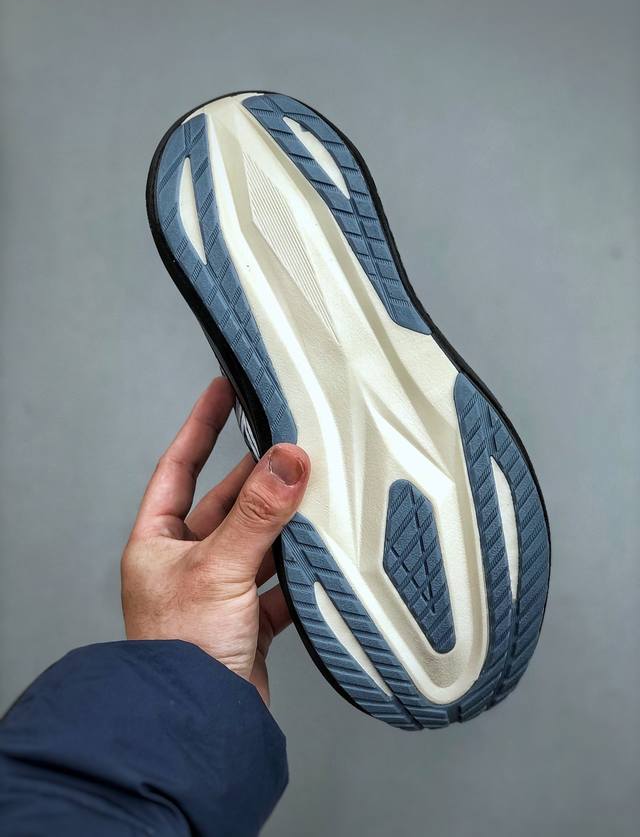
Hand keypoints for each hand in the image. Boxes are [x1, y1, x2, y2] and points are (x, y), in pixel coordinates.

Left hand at [121, 377, 309, 704]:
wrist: (195, 727)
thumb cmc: (178, 654)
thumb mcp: (218, 569)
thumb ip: (257, 515)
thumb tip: (287, 460)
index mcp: (158, 542)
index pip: (179, 466)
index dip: (201, 425)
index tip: (223, 389)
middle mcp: (184, 562)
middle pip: (226, 502)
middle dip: (260, 478)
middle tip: (294, 445)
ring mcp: (217, 591)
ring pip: (257, 540)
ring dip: (285, 524)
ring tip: (317, 494)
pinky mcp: (245, 619)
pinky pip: (277, 581)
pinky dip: (299, 570)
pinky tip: (322, 556)